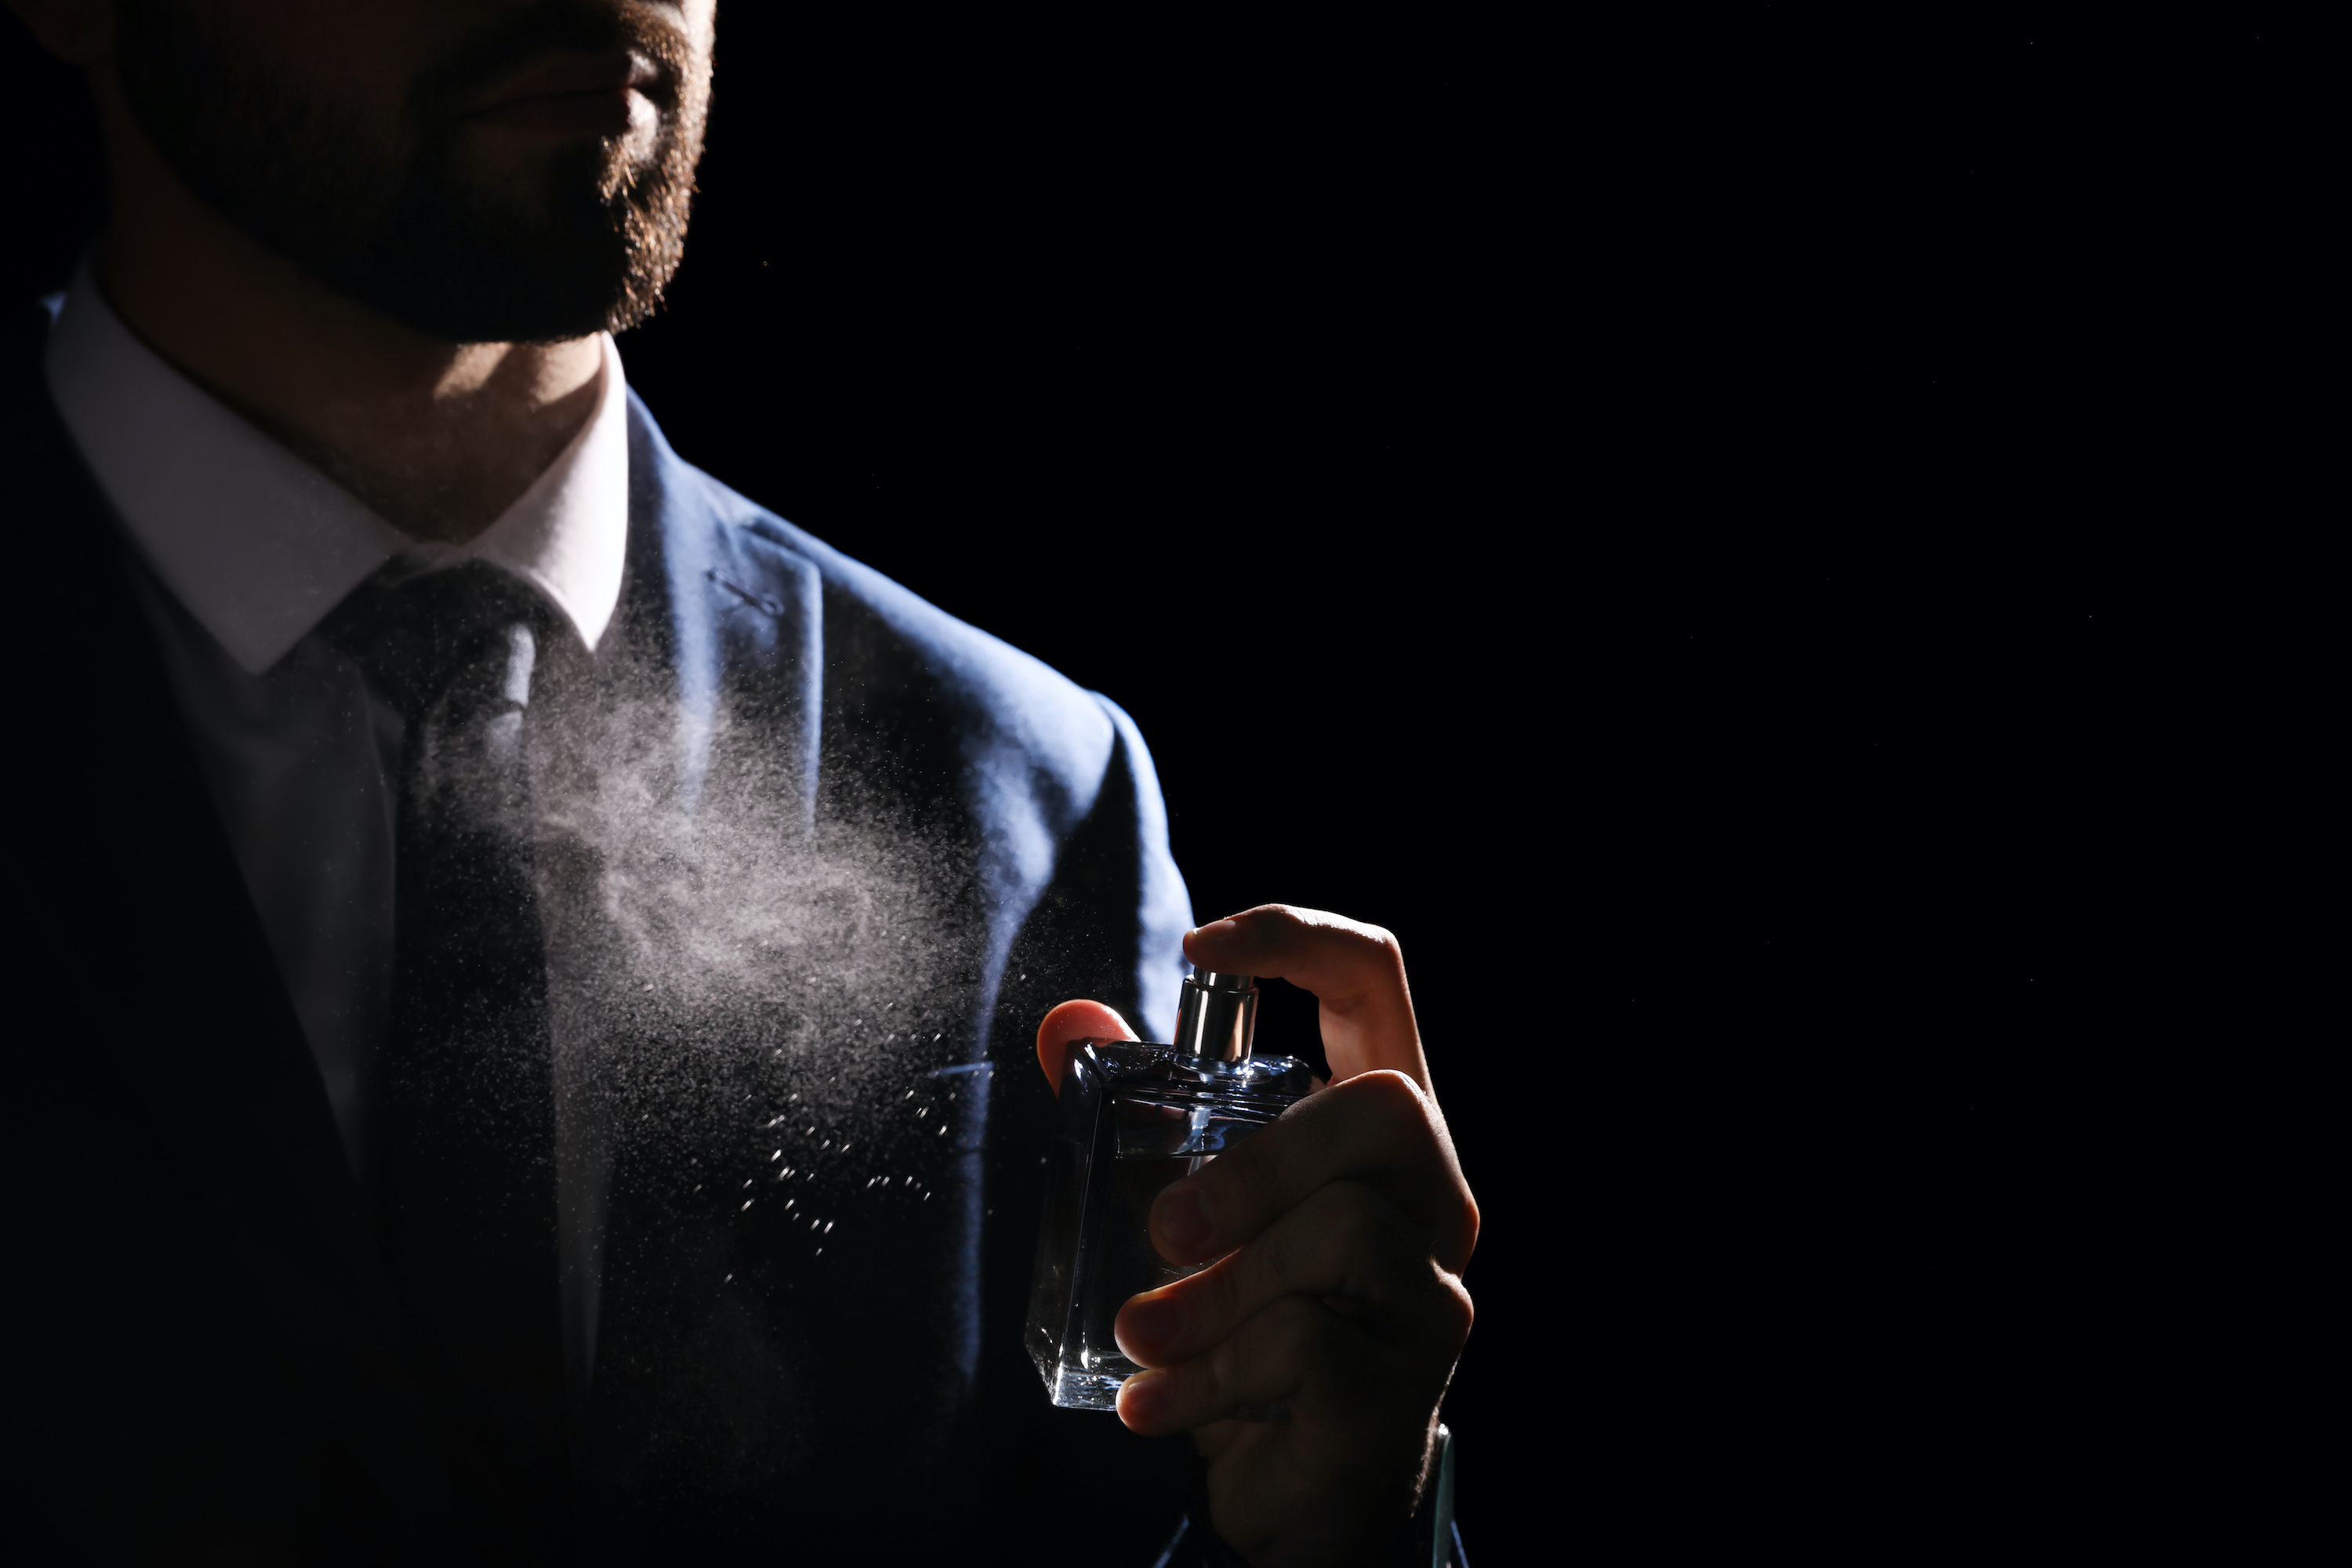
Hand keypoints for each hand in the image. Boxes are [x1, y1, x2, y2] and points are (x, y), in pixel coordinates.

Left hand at [1035, 906, 1476, 1567]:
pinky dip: (1209, 1375)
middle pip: (1387, 1106)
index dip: (1300, 938)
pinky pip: (1310, 1348)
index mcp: (1379, 1128)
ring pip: (1346, 1233)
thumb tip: (1066, 1020)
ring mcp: (1431, 1291)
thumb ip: (1139, 1114)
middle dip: (1259, 1158)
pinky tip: (1156, 1404)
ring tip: (1143, 1337)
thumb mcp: (1196, 1205)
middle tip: (1164, 1228)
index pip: (1378, 984)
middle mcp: (1431, 1196)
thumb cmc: (1254, 1318)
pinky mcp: (1406, 1386)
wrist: (1297, 1488)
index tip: (1199, 949)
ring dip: (1215, 1291)